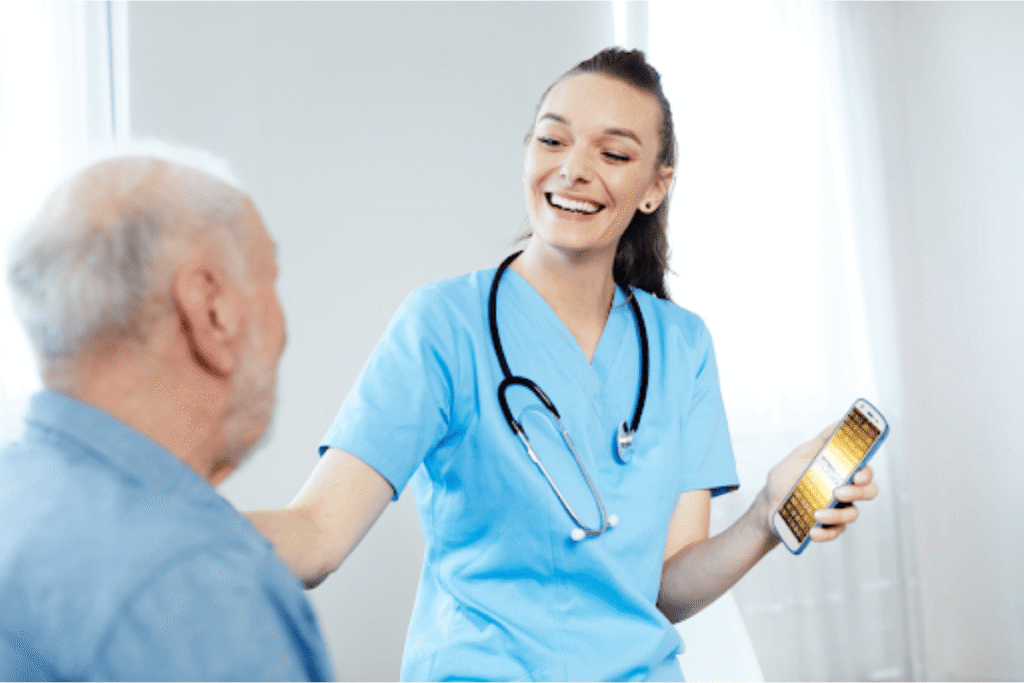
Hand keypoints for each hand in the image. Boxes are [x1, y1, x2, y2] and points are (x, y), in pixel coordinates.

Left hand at [765, 422, 878, 542]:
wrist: (767, 505)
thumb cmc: (785, 478)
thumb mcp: (800, 456)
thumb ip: (821, 442)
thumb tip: (840, 422)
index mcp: (840, 472)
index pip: (864, 470)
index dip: (866, 473)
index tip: (857, 474)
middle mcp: (844, 491)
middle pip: (868, 492)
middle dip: (858, 493)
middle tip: (838, 492)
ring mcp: (838, 510)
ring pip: (852, 514)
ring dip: (837, 515)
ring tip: (817, 514)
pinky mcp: (828, 527)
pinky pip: (836, 532)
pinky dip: (826, 533)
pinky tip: (813, 531)